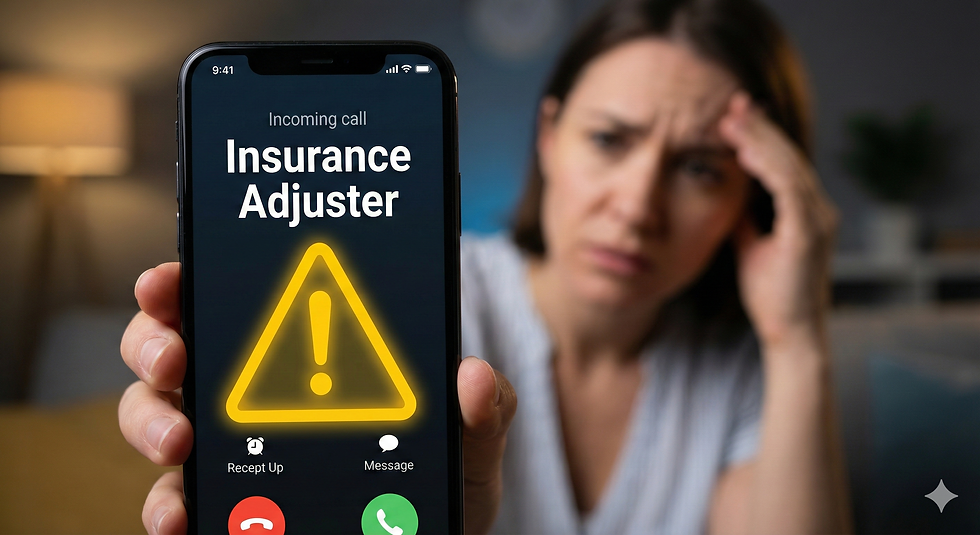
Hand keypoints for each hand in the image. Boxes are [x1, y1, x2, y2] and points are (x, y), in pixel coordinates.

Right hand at [118, 263, 516, 534]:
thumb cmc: (446, 480)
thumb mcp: (473, 440)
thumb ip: (484, 407)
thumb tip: (474, 377)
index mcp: (305, 354)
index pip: (236, 301)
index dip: (189, 282)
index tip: (170, 279)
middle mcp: (255, 396)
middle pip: (172, 349)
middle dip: (153, 342)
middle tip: (175, 358)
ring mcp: (234, 453)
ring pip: (155, 419)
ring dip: (149, 421)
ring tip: (178, 442)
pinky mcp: (229, 509)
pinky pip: (174, 502)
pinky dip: (165, 506)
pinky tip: (181, 514)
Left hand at [718, 93, 837, 354]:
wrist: (791, 335)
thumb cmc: (772, 296)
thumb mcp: (751, 248)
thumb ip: (746, 221)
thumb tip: (729, 199)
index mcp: (807, 212)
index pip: (784, 164)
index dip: (761, 138)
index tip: (734, 117)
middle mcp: (819, 211)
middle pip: (789, 157)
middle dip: (760, 128)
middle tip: (733, 103)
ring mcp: (818, 221)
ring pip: (789, 166)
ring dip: (759, 140)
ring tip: (732, 119)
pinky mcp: (808, 234)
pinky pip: (788, 190)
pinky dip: (767, 168)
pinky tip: (744, 153)